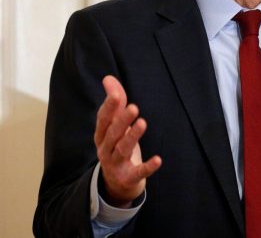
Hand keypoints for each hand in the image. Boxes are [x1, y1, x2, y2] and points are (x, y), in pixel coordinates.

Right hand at [94, 75, 161, 206]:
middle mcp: (105, 149)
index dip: (109, 107)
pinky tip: (158, 160)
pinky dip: (148, 167)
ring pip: (122, 150)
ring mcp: (116, 164)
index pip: (103, 120)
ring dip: (132, 137)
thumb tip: (108, 78)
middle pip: (113, 134)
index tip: (117, 95)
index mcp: (102, 135)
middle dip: (122, 121)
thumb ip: (115, 103)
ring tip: (143, 123)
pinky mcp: (128, 177)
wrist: (116, 183)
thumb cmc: (116, 146)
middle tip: (134, 107)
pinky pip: (138, 172)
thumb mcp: (114, 126)